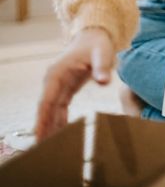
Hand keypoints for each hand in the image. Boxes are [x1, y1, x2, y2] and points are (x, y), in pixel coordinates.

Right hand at [35, 27, 114, 141]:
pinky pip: (59, 109)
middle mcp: (53, 80)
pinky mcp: (65, 89)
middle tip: (42, 150)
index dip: (42, 119)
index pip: (46, 100)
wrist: (95, 36)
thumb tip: (103, 82)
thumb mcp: (102, 53)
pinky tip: (60, 136)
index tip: (39, 136)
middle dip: (43, 128)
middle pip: (45, 109)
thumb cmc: (97, 44)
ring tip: (50, 148)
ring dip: (50, 128)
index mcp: (57, 73)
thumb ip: (102, 67)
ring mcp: (57, 85)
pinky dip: (58, 122)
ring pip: (51, 111)